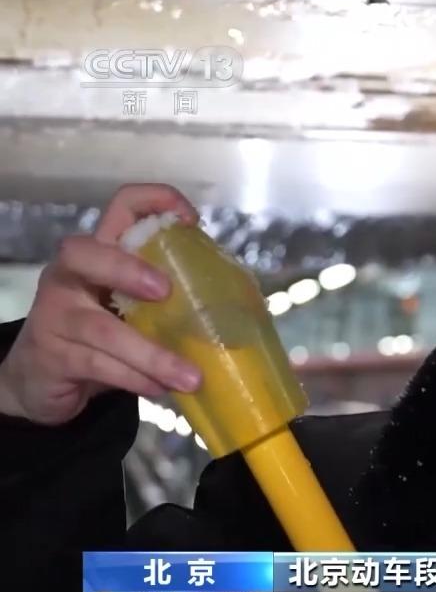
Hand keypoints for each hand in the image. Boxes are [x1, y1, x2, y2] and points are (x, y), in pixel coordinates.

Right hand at [0, 184, 203, 424]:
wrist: (43, 381)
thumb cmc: (104, 336)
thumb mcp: (135, 308)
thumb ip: (169, 297)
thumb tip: (236, 305)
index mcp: (101, 252)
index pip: (121, 207)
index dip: (154, 202)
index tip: (191, 221)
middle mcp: (70, 274)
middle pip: (84, 253)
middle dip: (126, 269)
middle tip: (166, 291)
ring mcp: (54, 314)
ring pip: (100, 327)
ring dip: (150, 353)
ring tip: (191, 377)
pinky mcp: (51, 355)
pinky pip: (96, 364)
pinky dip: (134, 378)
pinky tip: (160, 389)